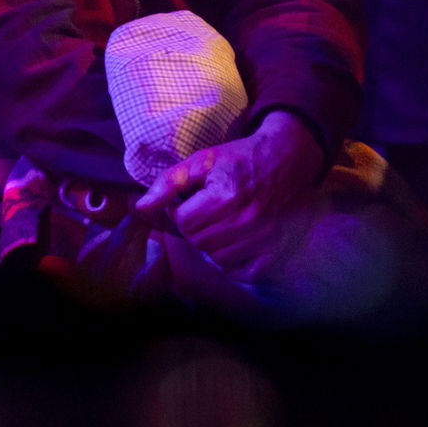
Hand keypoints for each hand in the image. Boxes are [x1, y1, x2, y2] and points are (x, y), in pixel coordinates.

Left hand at [135, 110, 323, 274]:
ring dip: (213, 241)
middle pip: (197, 240)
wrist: (286, 160)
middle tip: (209, 208)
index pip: (182, 221)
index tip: (193, 199)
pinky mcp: (272, 251)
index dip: (182, 210)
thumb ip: (169, 182)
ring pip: (215, 255)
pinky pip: (238, 268)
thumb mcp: (203, 160)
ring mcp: (260, 238)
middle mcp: (244, 220)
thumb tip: (141, 207)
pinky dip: (233, 257)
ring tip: (224, 219)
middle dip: (196, 226)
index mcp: (224, 195)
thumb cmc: (241, 158)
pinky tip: (237, 236)